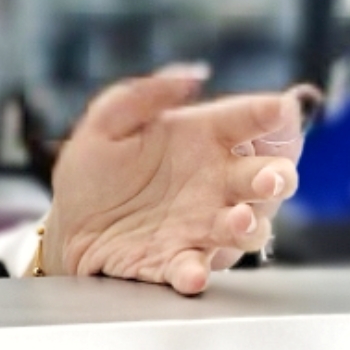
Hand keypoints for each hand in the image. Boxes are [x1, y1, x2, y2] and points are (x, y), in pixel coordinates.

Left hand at [42, 65, 309, 296]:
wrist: (69, 224)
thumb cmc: (95, 170)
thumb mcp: (109, 121)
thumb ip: (146, 94)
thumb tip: (194, 74)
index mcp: (205, 138)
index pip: (248, 119)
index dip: (270, 112)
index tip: (281, 108)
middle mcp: (215, 182)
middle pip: (266, 178)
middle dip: (277, 177)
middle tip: (273, 177)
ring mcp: (201, 225)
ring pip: (245, 228)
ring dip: (248, 226)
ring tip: (238, 220)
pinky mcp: (176, 261)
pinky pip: (193, 268)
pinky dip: (194, 273)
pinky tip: (192, 274)